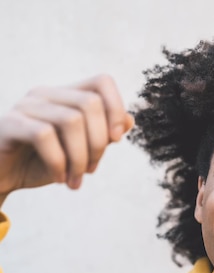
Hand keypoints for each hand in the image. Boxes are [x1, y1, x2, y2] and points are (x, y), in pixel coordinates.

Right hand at [0, 75, 133, 205]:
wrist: (2, 179)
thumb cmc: (42, 163)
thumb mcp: (80, 152)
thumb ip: (103, 135)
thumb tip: (130, 119)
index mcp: (66, 96)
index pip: (102, 82)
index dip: (116, 108)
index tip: (116, 139)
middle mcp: (46, 95)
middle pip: (90, 103)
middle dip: (98, 143)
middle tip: (91, 170)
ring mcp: (26, 106)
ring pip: (71, 120)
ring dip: (80, 158)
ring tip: (75, 179)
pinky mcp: (9, 124)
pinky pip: (44, 135)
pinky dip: (58, 162)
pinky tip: (59, 178)